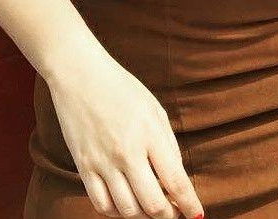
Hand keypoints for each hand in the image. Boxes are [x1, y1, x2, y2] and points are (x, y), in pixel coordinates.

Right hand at [48, 52, 204, 217]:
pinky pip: (101, 205)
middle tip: (173, 213)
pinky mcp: (83, 166)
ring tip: (150, 208)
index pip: (175, 181)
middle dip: (168, 217)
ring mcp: (103, 161)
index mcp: (150, 133)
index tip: (197, 216)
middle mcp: (127, 151)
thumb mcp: (154, 109)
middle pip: (153, 204)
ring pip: (128, 211)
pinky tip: (126, 204)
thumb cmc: (122, 88)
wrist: (80, 74)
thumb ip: (168, 145)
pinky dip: (117, 213)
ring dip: (144, 217)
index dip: (189, 205)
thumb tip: (176, 180)